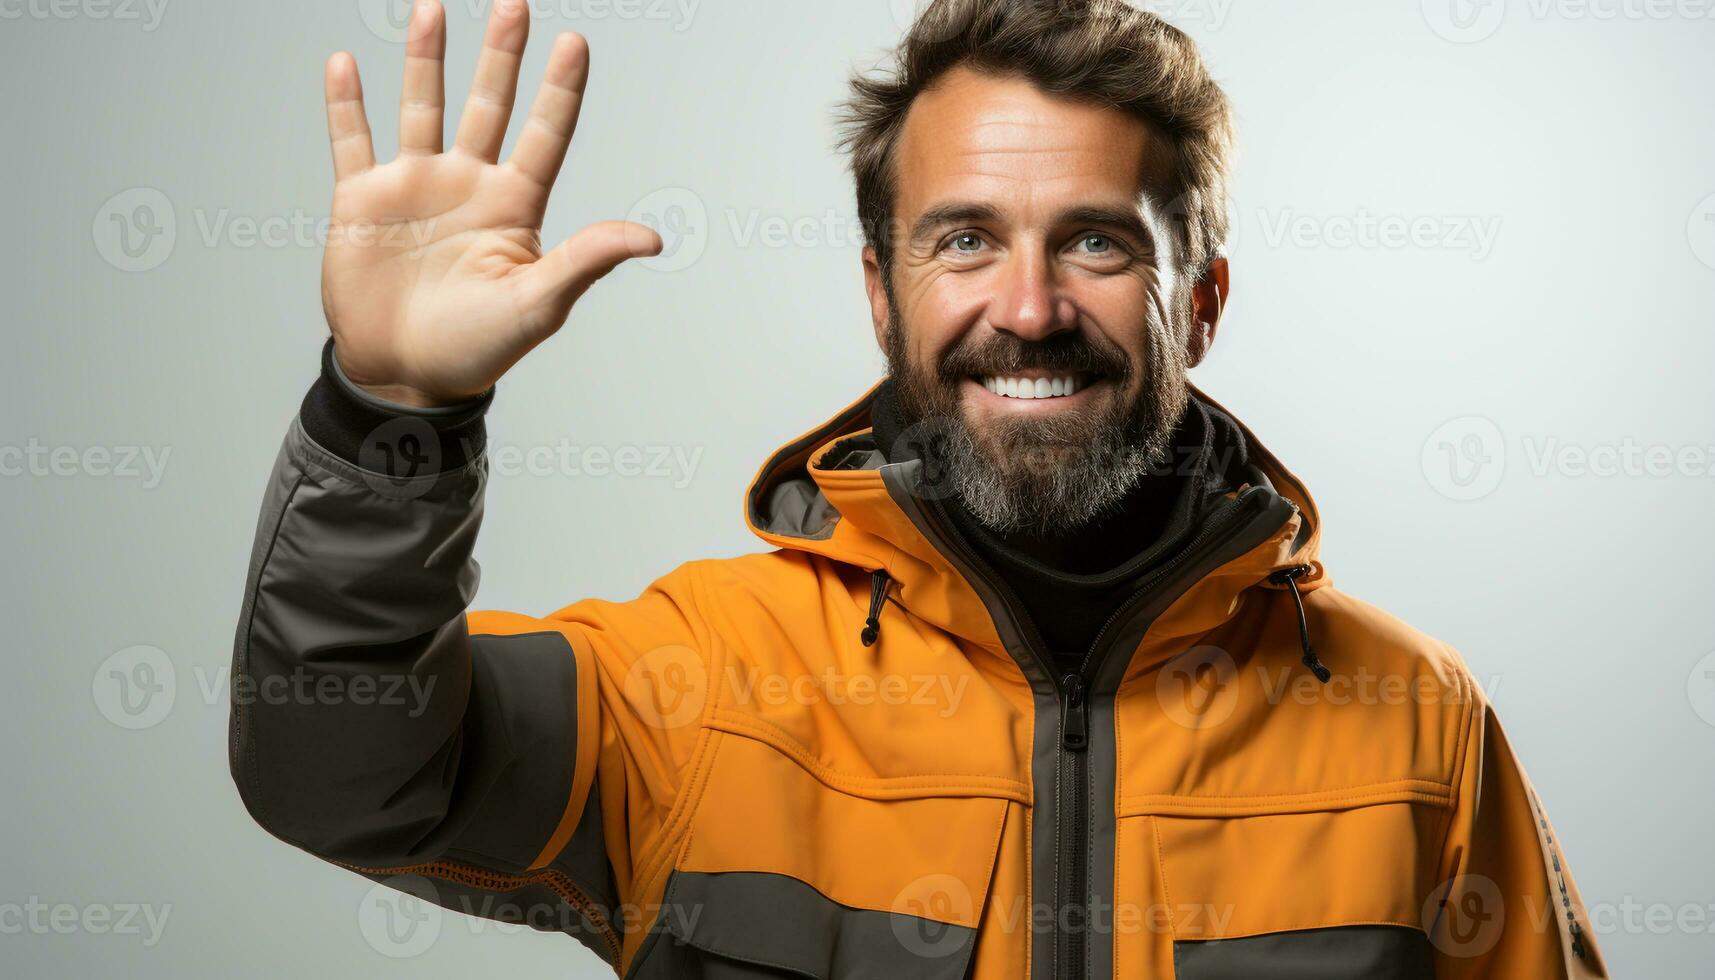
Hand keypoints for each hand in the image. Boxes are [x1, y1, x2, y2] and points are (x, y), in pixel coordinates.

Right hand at [318, 0, 660, 406]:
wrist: (404, 377)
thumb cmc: (477, 350)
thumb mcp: (538, 304)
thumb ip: (587, 261)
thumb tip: (651, 237)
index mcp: (513, 207)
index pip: (545, 134)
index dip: (560, 90)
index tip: (576, 42)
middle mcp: (467, 186)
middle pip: (489, 105)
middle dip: (501, 55)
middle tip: (514, 4)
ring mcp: (413, 188)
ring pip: (423, 108)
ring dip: (426, 60)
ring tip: (431, 9)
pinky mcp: (362, 201)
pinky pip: (352, 141)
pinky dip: (346, 104)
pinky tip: (343, 62)